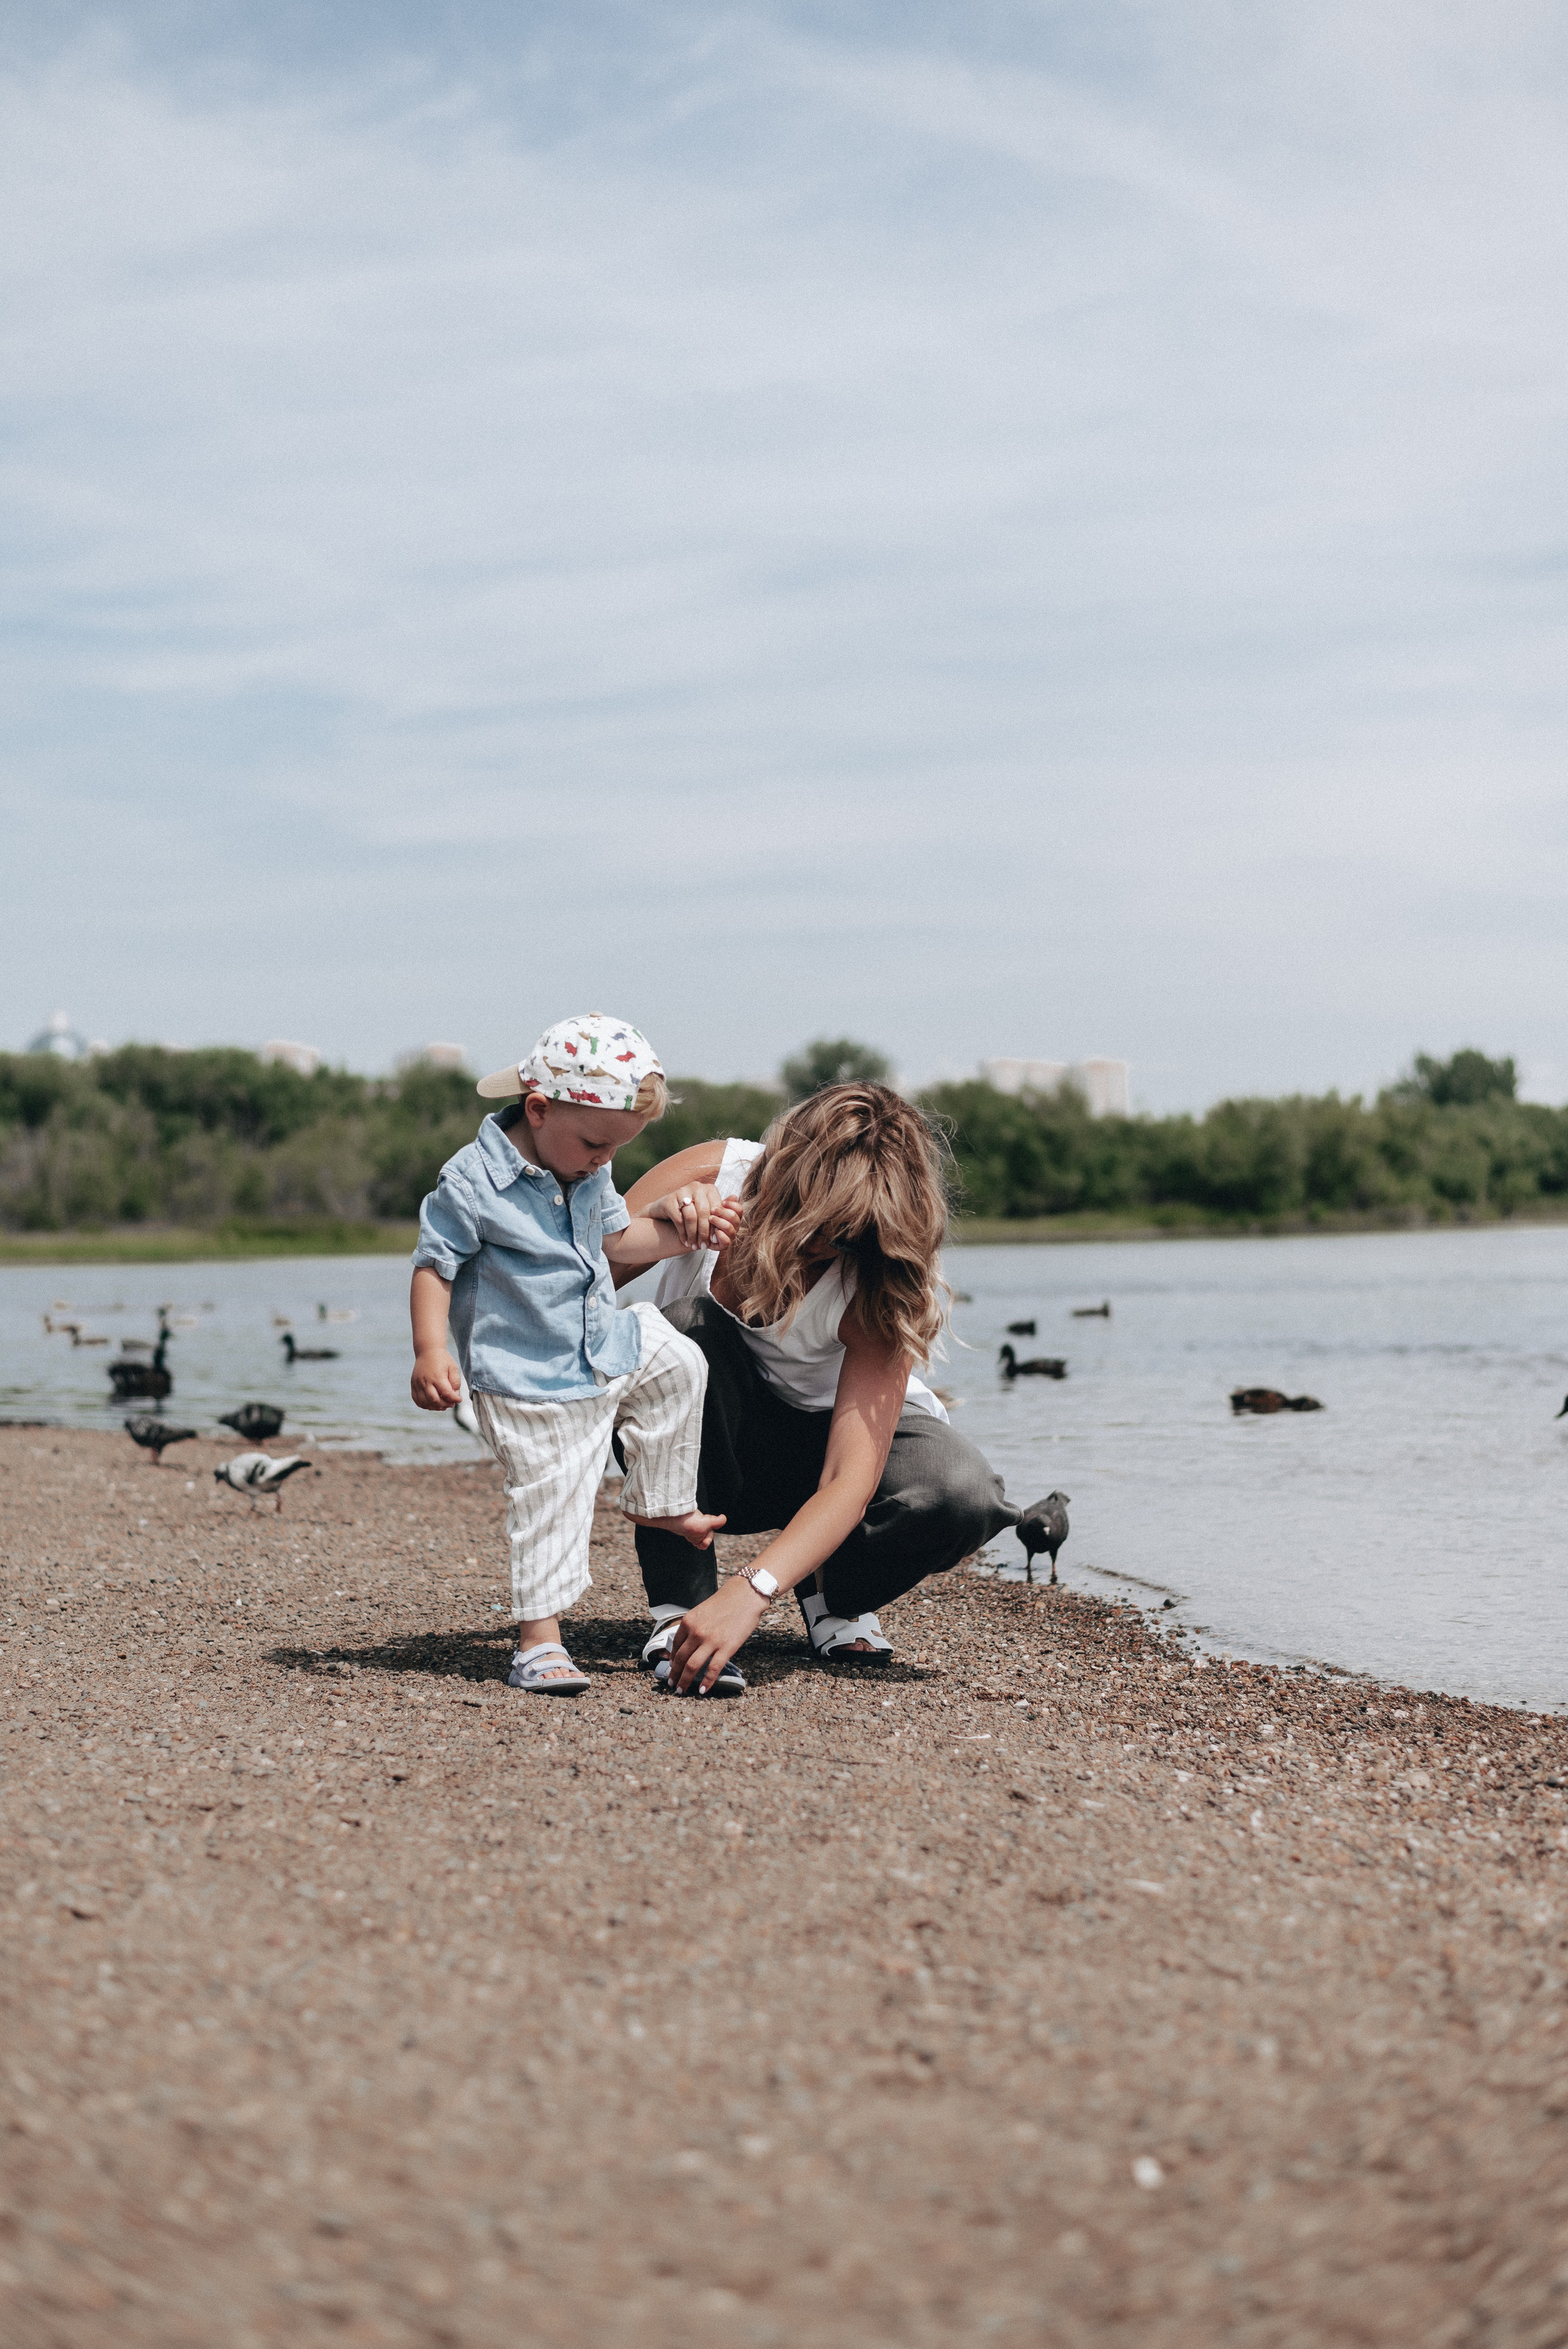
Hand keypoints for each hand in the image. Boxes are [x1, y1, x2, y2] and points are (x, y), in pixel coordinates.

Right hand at [411, 1348, 462, 1410]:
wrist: (428, 1351)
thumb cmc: (442, 1360)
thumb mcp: (453, 1368)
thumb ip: (455, 1382)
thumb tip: (455, 1395)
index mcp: (437, 1376)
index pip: (446, 1393)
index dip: (454, 1399)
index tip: (459, 1400)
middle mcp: (426, 1381)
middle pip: (434, 1400)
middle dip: (445, 1405)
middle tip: (451, 1404)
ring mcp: (418, 1384)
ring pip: (425, 1402)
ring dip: (435, 1407)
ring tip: (442, 1405)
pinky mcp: (413, 1385)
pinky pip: (417, 1400)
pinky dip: (425, 1405)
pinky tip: (432, 1403)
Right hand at [651, 1184, 737, 1250]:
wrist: (666, 1212)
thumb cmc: (691, 1213)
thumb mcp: (707, 1213)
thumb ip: (722, 1211)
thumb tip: (736, 1202)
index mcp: (710, 1189)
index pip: (717, 1209)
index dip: (716, 1226)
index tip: (714, 1240)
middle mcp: (697, 1187)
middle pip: (705, 1212)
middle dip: (704, 1232)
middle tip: (704, 1246)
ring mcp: (682, 1191)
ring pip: (691, 1217)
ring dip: (693, 1235)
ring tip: (694, 1245)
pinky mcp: (669, 1199)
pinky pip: (679, 1219)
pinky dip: (683, 1233)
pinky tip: (685, 1241)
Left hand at [666, 1576, 770, 1693]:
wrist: (746, 1594)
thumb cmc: (726, 1602)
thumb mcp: (702, 1611)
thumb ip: (693, 1627)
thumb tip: (688, 1645)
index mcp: (688, 1622)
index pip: (675, 1647)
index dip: (672, 1661)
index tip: (672, 1669)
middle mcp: (696, 1632)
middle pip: (680, 1659)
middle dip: (675, 1675)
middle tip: (673, 1685)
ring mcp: (711, 1640)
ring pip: (692, 1667)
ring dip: (685, 1681)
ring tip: (682, 1691)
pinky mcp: (727, 1647)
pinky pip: (713, 1669)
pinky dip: (706, 1682)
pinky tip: (703, 1690)